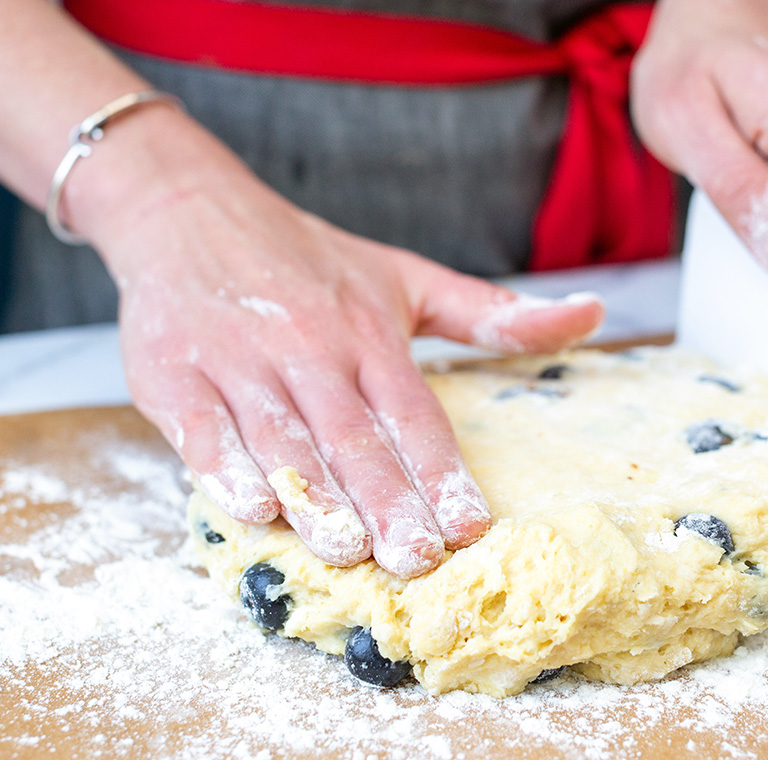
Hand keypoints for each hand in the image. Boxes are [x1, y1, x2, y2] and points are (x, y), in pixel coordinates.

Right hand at [83, 129, 602, 578]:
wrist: (188, 208)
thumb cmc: (308, 258)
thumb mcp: (406, 277)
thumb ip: (491, 312)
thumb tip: (592, 313)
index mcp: (369, 331)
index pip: (413, 413)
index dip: (441, 471)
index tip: (470, 526)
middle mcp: (310, 346)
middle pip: (354, 436)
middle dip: (386, 501)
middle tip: (415, 559)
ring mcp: (239, 360)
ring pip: (282, 438)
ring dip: (314, 496)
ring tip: (344, 549)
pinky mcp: (175, 373)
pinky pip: (202, 428)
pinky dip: (224, 468)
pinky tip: (253, 507)